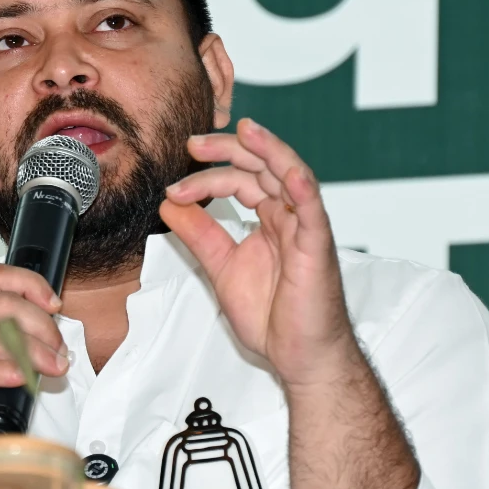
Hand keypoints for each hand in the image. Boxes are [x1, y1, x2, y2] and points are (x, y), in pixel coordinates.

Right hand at [0, 263, 67, 481]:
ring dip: (36, 351)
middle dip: (42, 325)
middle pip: (5, 304)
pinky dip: (12, 370)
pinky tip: (23, 379)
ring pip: (0, 333)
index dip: (30, 284)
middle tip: (57, 350)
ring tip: (52, 368)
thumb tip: (43, 338)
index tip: (52, 304)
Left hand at [160, 117, 354, 387]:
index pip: (240, 180)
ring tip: (244, 132)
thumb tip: (169, 204)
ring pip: (291, 175)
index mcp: (270, 219)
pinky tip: (288, 173)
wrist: (299, 356)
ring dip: (267, 150)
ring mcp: (305, 229)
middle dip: (229, 150)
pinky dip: (303, 189)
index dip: (206, 178)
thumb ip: (199, 235)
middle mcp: (289, 217)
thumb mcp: (221, 268)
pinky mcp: (318, 248)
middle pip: (263, 167)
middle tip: (194, 144)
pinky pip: (314, 211)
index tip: (175, 189)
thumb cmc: (274, 317)